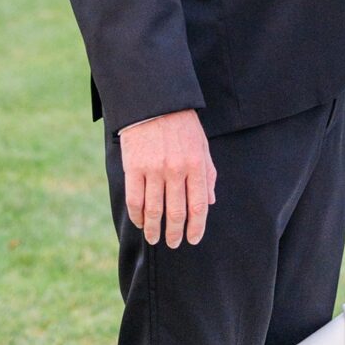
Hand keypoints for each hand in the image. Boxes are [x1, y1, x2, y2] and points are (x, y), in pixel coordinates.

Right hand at [119, 109, 216, 247]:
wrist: (154, 101)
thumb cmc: (181, 124)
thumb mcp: (202, 145)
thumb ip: (208, 174)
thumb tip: (210, 202)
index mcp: (196, 165)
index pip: (198, 206)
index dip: (196, 228)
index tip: (193, 239)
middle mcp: (176, 170)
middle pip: (176, 212)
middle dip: (175, 233)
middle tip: (174, 243)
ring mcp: (153, 170)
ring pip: (154, 210)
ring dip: (154, 229)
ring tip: (154, 238)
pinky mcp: (134, 167)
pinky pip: (135, 199)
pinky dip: (137, 215)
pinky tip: (140, 222)